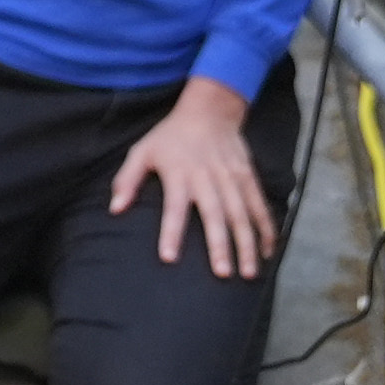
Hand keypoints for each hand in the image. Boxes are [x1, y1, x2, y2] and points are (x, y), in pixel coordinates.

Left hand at [109, 81, 280, 279]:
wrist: (209, 110)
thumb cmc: (170, 137)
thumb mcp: (142, 151)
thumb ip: (127, 180)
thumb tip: (114, 209)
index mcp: (179, 174)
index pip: (174, 207)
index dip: (171, 232)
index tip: (169, 257)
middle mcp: (207, 177)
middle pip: (215, 214)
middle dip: (220, 245)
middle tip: (223, 274)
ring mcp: (231, 178)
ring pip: (242, 214)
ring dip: (247, 243)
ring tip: (249, 272)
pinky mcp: (248, 177)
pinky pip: (260, 204)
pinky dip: (266, 228)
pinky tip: (269, 251)